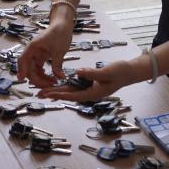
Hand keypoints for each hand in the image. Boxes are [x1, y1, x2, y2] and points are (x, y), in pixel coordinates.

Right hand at [17, 22, 74, 87]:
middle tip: (49, 85)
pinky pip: (39, 68)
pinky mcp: (42, 56)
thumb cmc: (59, 33)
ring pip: (34, 69)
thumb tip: (59, 77)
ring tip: (53, 82)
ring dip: (41, 77)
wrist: (63, 25)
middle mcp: (33, 51)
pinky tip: (50, 77)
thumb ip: (57, 65)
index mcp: (33, 47)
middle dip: (37, 78)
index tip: (22, 80)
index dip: (22, 70)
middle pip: (29, 68)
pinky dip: (43, 74)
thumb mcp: (59, 50)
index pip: (23, 60)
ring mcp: (37, 54)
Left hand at [35, 58, 149, 101]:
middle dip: (54, 94)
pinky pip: (74, 86)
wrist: (129, 72)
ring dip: (56, 90)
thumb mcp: (107, 72)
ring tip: (43, 91)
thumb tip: (77, 73)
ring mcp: (89, 89)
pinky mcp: (89, 84)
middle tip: (38, 94)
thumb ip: (92, 73)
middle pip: (68, 95)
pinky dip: (64, 85)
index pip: (73, 95)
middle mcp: (89, 93)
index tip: (49, 95)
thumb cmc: (120, 72)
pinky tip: (56, 85)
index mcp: (94, 93)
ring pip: (70, 91)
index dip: (60, 95)